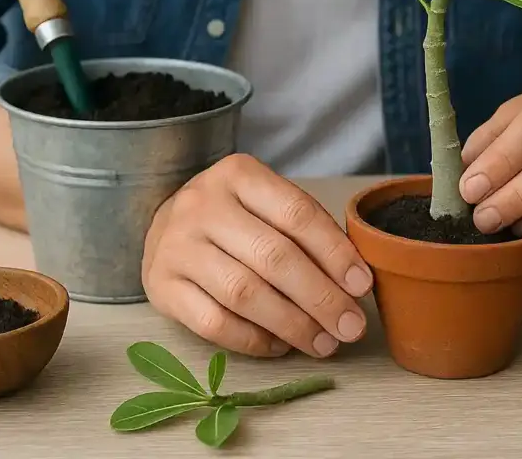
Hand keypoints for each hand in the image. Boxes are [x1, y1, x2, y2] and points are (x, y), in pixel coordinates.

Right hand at [142, 154, 372, 358]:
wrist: (164, 223)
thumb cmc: (233, 215)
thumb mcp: (267, 202)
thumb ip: (306, 230)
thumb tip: (353, 283)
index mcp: (238, 174)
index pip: (297, 214)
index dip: (335, 252)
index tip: (362, 286)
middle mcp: (202, 205)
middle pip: (273, 257)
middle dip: (320, 297)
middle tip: (351, 326)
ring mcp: (176, 246)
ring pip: (243, 293)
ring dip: (292, 325)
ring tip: (324, 343)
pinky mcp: (160, 287)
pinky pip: (214, 324)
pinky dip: (253, 341)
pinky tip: (280, 346)